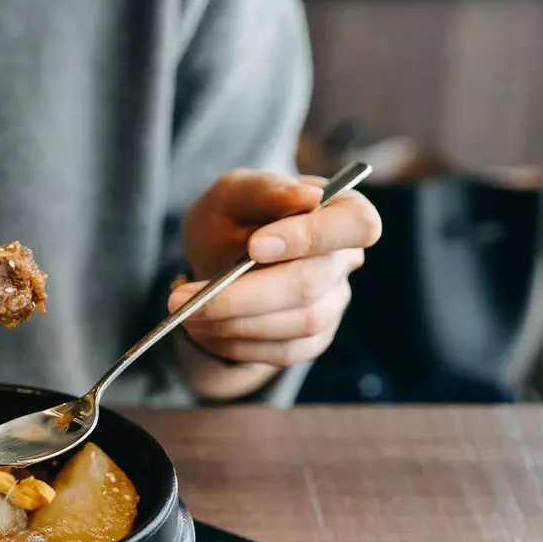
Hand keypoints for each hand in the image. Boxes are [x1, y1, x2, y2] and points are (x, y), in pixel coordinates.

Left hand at [169, 169, 381, 366]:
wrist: (217, 259)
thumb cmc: (231, 218)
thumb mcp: (232, 193)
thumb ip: (264, 190)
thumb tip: (307, 196)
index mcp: (340, 210)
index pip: (357, 224)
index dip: (310, 238)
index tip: (254, 246)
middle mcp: (345, 259)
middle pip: (312, 283)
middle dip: (243, 295)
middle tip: (185, 298)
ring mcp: (334, 302)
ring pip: (299, 323)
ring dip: (233, 322)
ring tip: (186, 311)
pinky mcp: (314, 338)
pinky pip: (285, 351)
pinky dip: (238, 343)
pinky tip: (205, 328)